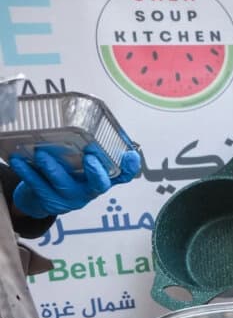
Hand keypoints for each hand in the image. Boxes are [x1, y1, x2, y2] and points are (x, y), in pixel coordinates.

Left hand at [11, 146, 140, 217]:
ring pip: (63, 185)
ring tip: (41, 154)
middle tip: (90, 157)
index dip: (129, 167)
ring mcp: (70, 198)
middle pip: (98, 185)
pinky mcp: (49, 200)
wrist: (47, 197)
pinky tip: (18, 160)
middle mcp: (89, 190)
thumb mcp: (82, 162)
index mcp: (101, 179)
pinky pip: (37, 186)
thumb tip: (96, 116)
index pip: (122, 175)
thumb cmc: (69, 174)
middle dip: (95, 172)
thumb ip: (91, 145)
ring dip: (53, 169)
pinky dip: (26, 172)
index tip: (130, 156)